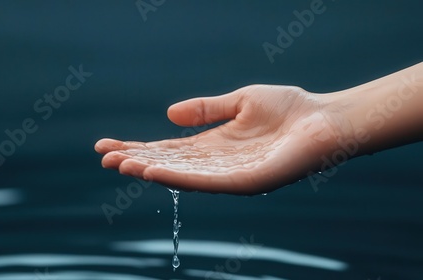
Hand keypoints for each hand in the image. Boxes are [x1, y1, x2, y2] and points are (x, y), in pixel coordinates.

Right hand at [95, 85, 345, 194]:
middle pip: (168, 164)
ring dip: (150, 172)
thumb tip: (169, 114)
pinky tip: (153, 172)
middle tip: (104, 159)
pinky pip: (207, 182)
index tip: (108, 146)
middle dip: (136, 161)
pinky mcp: (245, 182)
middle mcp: (216, 163)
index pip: (167, 149)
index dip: (139, 148)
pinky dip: (178, 178)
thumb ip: (206, 109)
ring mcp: (229, 175)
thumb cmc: (288, 109)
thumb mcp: (239, 101)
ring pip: (182, 176)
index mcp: (212, 144)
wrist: (325, 119)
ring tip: (122, 166)